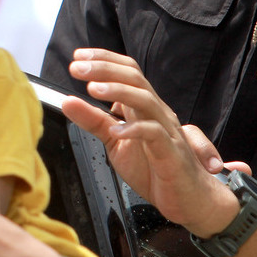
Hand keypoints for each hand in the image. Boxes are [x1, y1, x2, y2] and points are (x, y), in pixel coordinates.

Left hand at [60, 49, 241, 235]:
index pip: (127, 72)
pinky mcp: (171, 152)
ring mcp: (166, 130)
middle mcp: (156, 112)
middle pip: (134, 78)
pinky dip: (134, 130)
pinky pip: (155, 134)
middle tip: (77, 67)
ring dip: (117, 91)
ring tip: (92, 89)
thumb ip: (93, 121)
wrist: (189, 199)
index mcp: (143, 107)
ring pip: (145, 100)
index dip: (103, 60)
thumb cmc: (155, 169)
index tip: (78, 57)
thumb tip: (67, 101)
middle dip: (104, 69)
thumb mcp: (114, 143)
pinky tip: (116, 131)